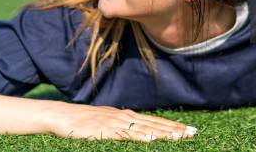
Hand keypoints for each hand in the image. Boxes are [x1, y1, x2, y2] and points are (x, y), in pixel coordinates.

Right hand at [43, 102, 195, 141]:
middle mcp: (125, 117)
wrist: (61, 115)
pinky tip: (150, 139)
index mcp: (127, 116)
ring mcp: (115, 122)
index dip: (173, 125)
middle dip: (175, 129)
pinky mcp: (104, 130)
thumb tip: (141, 133)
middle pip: (155, 123)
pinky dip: (139, 136)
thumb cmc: (83, 123)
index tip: (190, 130)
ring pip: (144, 128)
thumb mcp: (107, 124)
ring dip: (163, 133)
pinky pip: (125, 134)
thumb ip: (124, 127)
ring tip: (180, 137)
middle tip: (194, 133)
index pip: (155, 121)